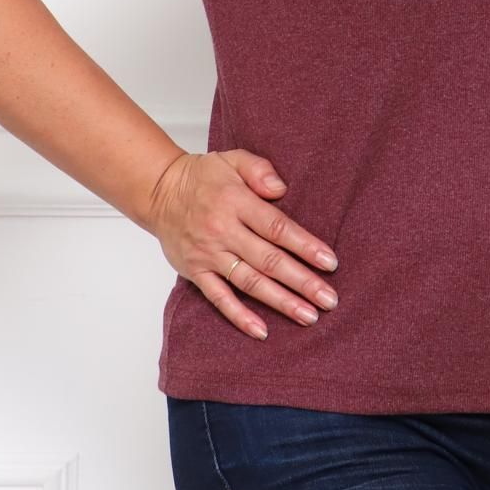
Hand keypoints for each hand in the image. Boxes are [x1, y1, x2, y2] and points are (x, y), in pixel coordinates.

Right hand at [150, 149, 338, 339]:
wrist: (159, 192)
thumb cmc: (202, 177)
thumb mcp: (232, 159)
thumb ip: (259, 170)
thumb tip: (281, 189)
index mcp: (236, 202)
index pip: (276, 227)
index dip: (305, 246)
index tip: (329, 262)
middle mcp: (223, 231)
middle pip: (268, 260)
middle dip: (302, 281)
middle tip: (329, 299)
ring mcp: (208, 255)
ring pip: (249, 282)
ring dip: (280, 301)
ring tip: (308, 316)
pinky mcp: (195, 272)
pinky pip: (219, 298)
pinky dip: (239, 316)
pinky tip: (262, 331)